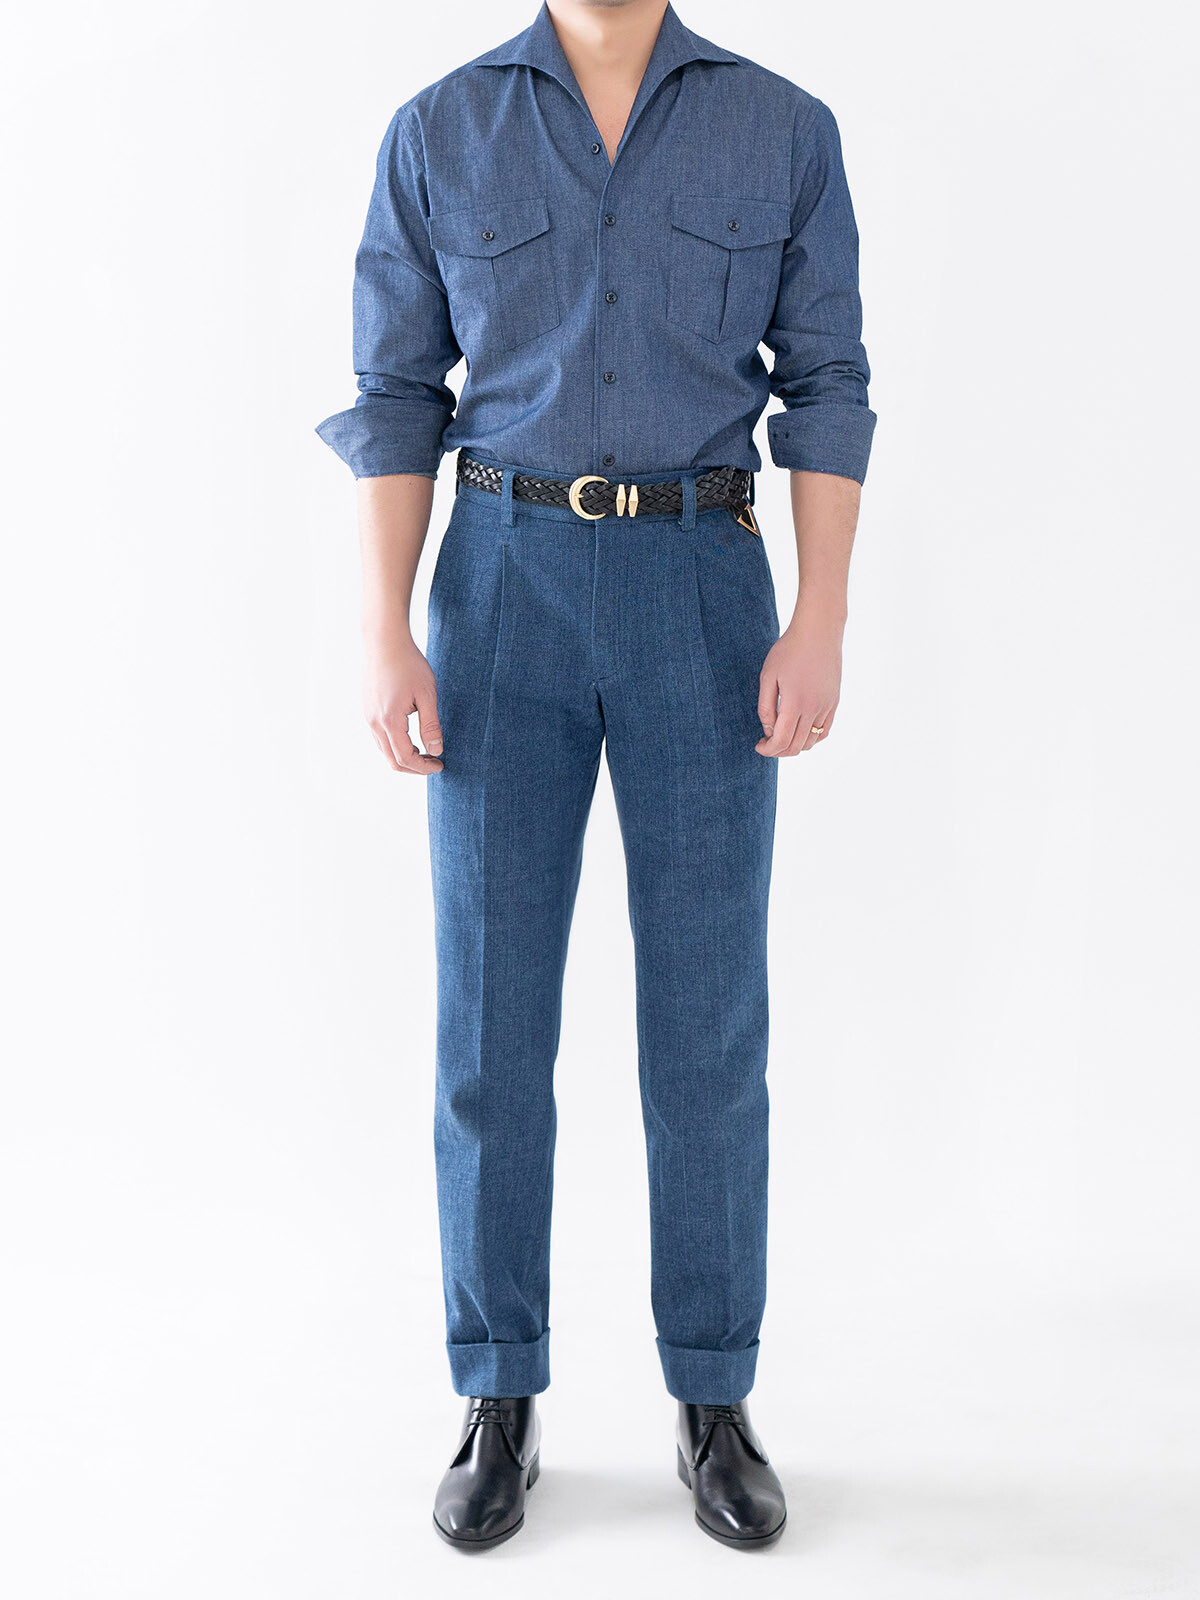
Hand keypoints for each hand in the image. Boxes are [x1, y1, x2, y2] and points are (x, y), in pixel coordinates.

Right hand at [364, 631, 443, 774]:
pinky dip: (394, 745)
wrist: (384, 641)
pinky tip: (409, 737)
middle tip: (433, 762)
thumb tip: (437, 750)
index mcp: (390, 721)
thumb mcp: (427, 695)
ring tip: (424, 750)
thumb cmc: (409, 664)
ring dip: (403, 757)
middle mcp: (374, 723)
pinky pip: (378, 737)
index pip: (405, 758)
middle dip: (413, 767)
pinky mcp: (367, 709)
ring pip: (383, 750)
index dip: (424, 767)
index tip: (440, 764)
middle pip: (391, 760)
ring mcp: (368, 716)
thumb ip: (431, 725)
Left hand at [755, 607, 843, 756]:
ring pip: (811, 742)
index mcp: (795, 704)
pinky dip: (811, 738)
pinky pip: (824, 731)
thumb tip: (769, 730)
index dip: (768, 750)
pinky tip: (800, 731)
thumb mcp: (768, 676)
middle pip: (796, 746)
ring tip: (781, 736)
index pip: (781, 741)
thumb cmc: (789, 650)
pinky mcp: (834, 702)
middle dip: (778, 750)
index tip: (759, 745)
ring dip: (795, 746)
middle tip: (766, 743)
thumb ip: (766, 707)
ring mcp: (827, 707)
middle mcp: (814, 709)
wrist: (819, 632)